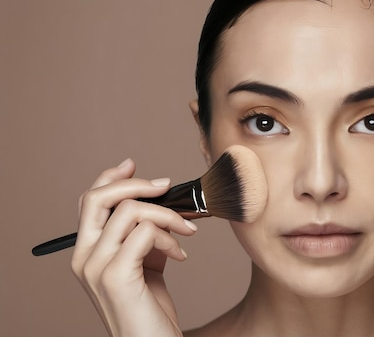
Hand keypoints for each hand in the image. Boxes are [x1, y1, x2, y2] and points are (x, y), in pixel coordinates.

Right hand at [71, 158, 197, 336]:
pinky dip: (169, 237)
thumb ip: (144, 239)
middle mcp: (83, 257)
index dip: (111, 178)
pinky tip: (181, 255)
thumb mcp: (146, 266)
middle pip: (98, 197)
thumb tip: (162, 208)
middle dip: (136, 184)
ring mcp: (95, 267)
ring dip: (168, 215)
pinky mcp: (115, 276)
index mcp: (87, 252)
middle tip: (167, 187)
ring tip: (187, 233)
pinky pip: (145, 232)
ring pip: (130, 211)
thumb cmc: (150, 311)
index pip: (89, 202)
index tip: (135, 164)